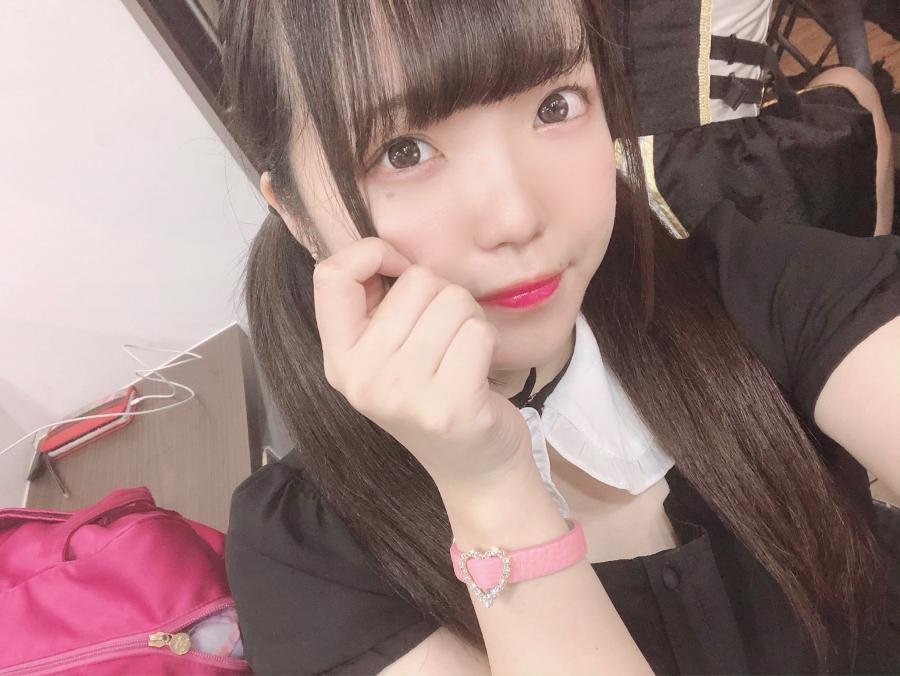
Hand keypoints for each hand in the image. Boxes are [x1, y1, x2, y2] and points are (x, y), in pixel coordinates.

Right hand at [313, 237, 533, 491]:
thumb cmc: (437, 395)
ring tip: (461, 356)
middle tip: (444, 340)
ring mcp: (404, 394)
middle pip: (415, 281)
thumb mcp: (388, 355)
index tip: (400, 271)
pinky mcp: (450, 405)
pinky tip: (477, 372)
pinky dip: (487, 342)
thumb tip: (386, 247)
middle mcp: (361, 377)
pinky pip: (478, 331)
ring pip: (453, 300)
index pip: (331, 274)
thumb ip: (377, 305)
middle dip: (443, 297)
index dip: (373, 254)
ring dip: (469, 320)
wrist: (475, 470)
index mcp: (339, 358)